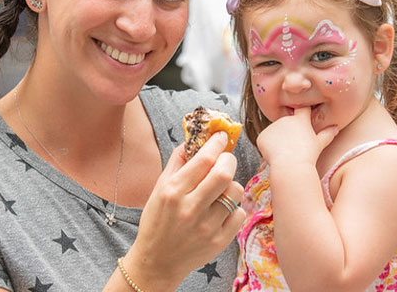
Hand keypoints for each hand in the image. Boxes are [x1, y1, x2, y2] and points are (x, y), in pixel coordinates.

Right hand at [124, 132, 244, 289]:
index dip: (217, 143)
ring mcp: (206, 227)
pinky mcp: (219, 242)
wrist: (157, 260)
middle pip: (224, 174)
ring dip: (231, 185)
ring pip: (235, 192)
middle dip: (228, 160)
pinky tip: (221, 210)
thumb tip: (193, 138)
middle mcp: (190, 208)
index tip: (222, 136)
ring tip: (220, 189)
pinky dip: (233, 208)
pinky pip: (239, 213)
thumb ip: (177, 162)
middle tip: (225, 160)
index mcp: (173, 191)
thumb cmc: (157, 220)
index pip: (203, 159)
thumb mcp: (159, 188)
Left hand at [257, 107, 337, 166]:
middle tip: (293, 148)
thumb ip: (327, 134)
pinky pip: (264, 141)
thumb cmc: (307, 156)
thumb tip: (336, 127)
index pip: (301, 109)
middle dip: (288, 134)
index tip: (302, 115)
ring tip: (285, 153)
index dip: (302, 112)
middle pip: (285, 124)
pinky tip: (275, 155)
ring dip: (277, 141)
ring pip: (274, 134)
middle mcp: (285, 120)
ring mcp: (272, 127)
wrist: (291, 166)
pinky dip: (267, 147)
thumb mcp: (319, 144)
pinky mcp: (262, 136)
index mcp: (300, 120)